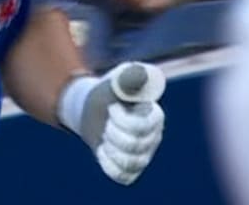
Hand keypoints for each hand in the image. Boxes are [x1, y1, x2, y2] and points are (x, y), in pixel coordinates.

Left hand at [59, 63, 166, 184]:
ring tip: (105, 136)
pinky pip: (122, 175)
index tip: (112, 108)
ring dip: (109, 148)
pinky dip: (108, 163)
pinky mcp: (131, 168)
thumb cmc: (109, 92)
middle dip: (112, 132)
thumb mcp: (118, 80)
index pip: (143, 127)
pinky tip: (103, 150)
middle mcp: (153, 137)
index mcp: (155, 116)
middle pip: (134, 146)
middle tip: (106, 122)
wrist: (94, 109)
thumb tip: (143, 74)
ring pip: (129, 163)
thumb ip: (130, 76)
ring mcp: (144, 155)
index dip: (123, 120)